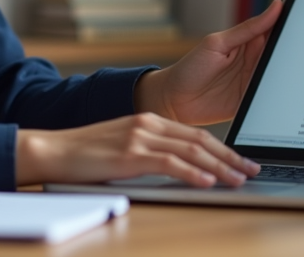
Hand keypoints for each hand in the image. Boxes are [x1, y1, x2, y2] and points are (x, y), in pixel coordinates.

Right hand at [15, 113, 259, 187]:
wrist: (52, 150)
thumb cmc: (85, 154)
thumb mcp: (122, 147)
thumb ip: (149, 152)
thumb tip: (179, 170)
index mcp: (149, 121)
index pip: (196, 134)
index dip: (223, 148)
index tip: (241, 161)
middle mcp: (148, 125)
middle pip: (200, 140)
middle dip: (230, 156)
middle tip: (251, 169)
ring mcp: (140, 137)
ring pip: (191, 151)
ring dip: (219, 167)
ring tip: (239, 179)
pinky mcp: (130, 154)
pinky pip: (170, 163)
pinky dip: (193, 173)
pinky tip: (208, 181)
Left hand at [135, 0, 281, 124]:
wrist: (172, 101)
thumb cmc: (190, 68)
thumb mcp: (218, 43)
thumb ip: (247, 29)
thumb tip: (276, 6)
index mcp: (248, 43)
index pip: (276, 31)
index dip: (293, 25)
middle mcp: (254, 62)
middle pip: (283, 54)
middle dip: (300, 50)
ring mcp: (254, 83)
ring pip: (281, 76)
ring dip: (294, 74)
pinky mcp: (253, 103)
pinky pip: (272, 99)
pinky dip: (283, 97)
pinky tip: (295, 93)